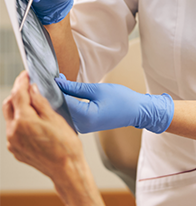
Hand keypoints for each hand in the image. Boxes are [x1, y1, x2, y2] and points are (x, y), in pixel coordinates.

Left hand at [3, 72, 82, 180]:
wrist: (66, 169)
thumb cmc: (66, 144)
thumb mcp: (56, 117)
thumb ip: (41, 102)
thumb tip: (32, 88)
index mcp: (24, 121)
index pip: (18, 94)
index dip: (21, 81)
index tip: (26, 74)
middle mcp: (14, 132)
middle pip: (9, 105)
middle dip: (17, 93)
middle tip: (29, 85)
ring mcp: (13, 142)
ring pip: (11, 118)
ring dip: (19, 107)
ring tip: (34, 103)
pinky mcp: (16, 150)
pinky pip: (14, 131)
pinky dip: (21, 121)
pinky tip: (35, 121)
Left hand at [56, 75, 173, 133]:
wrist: (136, 111)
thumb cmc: (122, 99)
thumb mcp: (98, 89)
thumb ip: (76, 87)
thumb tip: (59, 82)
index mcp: (86, 116)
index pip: (62, 101)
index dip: (54, 88)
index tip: (50, 78)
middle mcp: (81, 126)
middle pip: (60, 109)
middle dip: (54, 94)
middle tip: (53, 79)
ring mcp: (82, 128)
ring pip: (63, 113)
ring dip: (59, 99)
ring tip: (59, 85)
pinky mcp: (84, 126)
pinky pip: (69, 115)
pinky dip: (66, 104)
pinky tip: (66, 94)